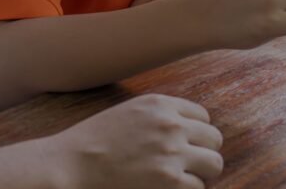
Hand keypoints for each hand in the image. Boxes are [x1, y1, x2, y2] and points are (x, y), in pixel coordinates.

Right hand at [35, 94, 223, 188]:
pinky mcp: (169, 180)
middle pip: (214, 138)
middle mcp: (171, 125)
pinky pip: (199, 187)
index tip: (184, 145)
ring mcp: (172, 153)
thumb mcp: (129, 112)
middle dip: (203, 152)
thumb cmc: (94, 141)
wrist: (71, 164)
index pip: (203, 116)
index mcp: (161, 105)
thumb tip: (187, 129)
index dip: (195, 133)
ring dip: (201, 173)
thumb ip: (159, 115)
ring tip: (183, 179)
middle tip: (187, 165)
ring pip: (214, 163)